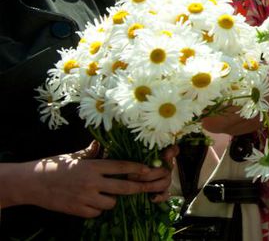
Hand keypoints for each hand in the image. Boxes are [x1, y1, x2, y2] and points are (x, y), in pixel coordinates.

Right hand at [26, 142, 174, 217]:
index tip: (148, 170)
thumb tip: (100, 143)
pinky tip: (92, 204)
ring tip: (106, 195)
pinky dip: (97, 210)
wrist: (31, 183)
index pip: (121, 167)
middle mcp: (92, 182)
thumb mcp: (74, 156)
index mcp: (92, 166)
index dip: (137, 169)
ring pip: (111, 203)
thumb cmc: (54, 166)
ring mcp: (85, 197)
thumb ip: (91, 152)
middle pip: (123, 188)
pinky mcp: (77, 210)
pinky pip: (96, 213)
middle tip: (145, 187)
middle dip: (138, 188)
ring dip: (112, 200)